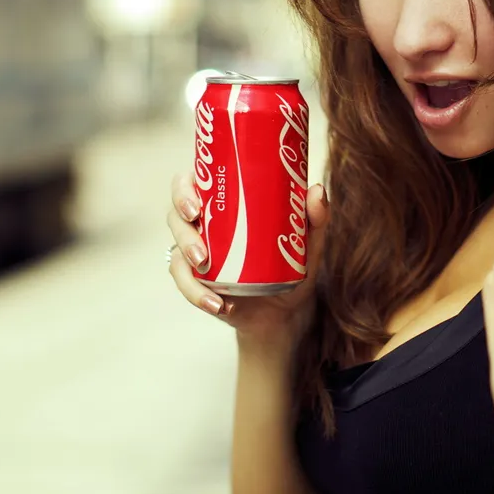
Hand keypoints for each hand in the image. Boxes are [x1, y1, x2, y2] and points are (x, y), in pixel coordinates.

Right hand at [166, 172, 330, 348]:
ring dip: (186, 260)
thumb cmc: (290, 262)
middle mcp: (203, 225)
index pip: (190, 184)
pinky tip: (219, 304)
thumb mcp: (307, 241)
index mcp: (222, 202)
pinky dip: (198, 294)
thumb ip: (315, 217)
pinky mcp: (197, 283)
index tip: (197, 203)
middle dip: (182, 227)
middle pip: (176, 215)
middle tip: (201, 240)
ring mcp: (196, 255)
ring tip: (205, 268)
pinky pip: (186, 285)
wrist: (285, 309)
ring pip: (176, 251)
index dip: (183, 190)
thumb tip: (317, 191)